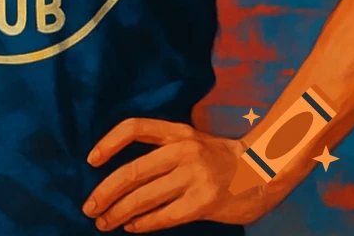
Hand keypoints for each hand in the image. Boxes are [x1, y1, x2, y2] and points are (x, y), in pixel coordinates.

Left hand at [82, 119, 267, 231]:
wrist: (265, 170)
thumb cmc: (220, 157)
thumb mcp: (191, 139)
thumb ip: (162, 149)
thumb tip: (122, 172)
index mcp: (177, 131)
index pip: (134, 128)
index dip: (109, 142)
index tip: (91, 160)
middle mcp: (183, 150)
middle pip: (133, 170)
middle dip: (106, 191)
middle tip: (89, 206)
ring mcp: (195, 177)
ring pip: (145, 197)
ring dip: (119, 211)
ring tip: (103, 222)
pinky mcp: (205, 203)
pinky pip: (166, 215)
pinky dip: (144, 222)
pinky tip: (131, 226)